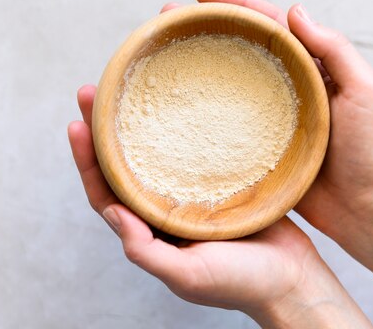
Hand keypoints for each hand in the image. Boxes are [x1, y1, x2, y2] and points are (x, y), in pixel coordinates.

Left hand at [68, 85, 370, 326]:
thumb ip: (145, 249)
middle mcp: (160, 210)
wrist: (296, 281)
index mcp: (147, 230)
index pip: (103, 192)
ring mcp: (187, 196)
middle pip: (120, 166)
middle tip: (92, 91)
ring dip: (132, 124)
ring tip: (123, 89)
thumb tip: (111, 213)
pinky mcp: (216, 184)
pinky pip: (185, 153)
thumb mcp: (187, 275)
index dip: (86, 160)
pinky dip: (174, 130)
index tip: (76, 123)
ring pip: (149, 155)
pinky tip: (173, 106)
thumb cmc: (241, 284)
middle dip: (102, 130)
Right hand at [194, 0, 372, 281]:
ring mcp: (267, 120)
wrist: (366, 210)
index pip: (267, 26)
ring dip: (195, 68)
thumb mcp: (366, 92)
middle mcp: (284, 89)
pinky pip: (223, 126)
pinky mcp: (256, 149)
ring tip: (163, 53)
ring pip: (225, 85)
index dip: (234, 6)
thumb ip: (335, 50)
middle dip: (203, 30)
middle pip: (237, 51)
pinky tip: (178, 108)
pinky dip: (201, 113)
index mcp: (310, 69)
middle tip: (168, 17)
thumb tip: (296, 11)